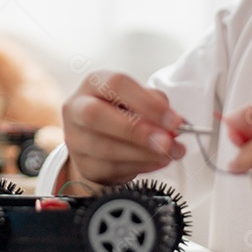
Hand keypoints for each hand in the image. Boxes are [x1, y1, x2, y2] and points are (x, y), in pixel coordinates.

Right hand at [61, 71, 186, 186]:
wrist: (97, 140)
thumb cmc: (120, 112)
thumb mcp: (137, 98)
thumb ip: (155, 103)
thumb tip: (175, 121)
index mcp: (94, 83)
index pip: (116, 85)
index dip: (147, 103)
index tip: (174, 120)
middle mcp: (77, 108)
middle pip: (97, 115)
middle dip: (137, 130)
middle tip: (167, 141)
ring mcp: (75, 138)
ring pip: (106, 148)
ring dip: (144, 153)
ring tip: (169, 153)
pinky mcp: (82, 164)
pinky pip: (111, 168)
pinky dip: (140, 166)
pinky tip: (157, 161)